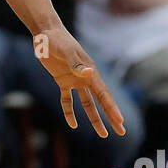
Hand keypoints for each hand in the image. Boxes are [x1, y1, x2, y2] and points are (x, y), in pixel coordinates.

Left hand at [34, 22, 125, 137]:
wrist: (45, 32)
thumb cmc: (57, 40)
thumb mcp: (66, 51)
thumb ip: (77, 64)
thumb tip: (90, 73)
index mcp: (90, 72)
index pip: (103, 95)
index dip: (111, 109)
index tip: (120, 121)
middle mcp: (86, 78)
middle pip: (100, 102)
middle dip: (111, 117)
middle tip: (121, 132)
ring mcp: (75, 80)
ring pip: (87, 104)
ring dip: (95, 118)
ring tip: (103, 134)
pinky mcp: (62, 81)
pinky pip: (67, 100)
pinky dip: (70, 112)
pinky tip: (73, 124)